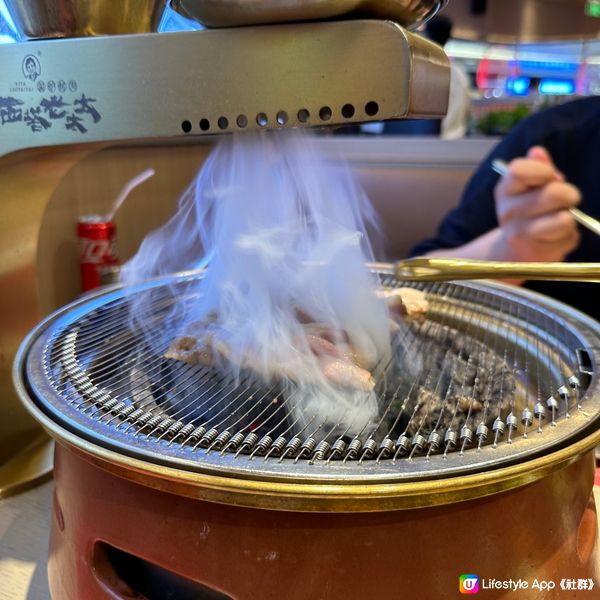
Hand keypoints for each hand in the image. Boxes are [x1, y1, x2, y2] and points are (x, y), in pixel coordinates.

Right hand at [494, 146, 580, 261]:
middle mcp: (508, 212)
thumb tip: (537, 152)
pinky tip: (557, 235)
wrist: (517, 250)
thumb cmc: (530, 211)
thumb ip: (538, 167)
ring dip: (569, 216)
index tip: (550, 176)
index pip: (518, 171)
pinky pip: (568, 236)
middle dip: (568, 194)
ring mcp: (520, 234)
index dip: (543, 170)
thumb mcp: (531, 187)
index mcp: (505, 191)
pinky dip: (570, 234)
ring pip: (563, 218)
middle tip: (565, 200)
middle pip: (554, 193)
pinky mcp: (537, 252)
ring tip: (560, 218)